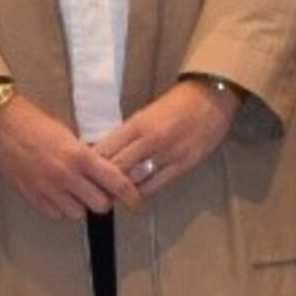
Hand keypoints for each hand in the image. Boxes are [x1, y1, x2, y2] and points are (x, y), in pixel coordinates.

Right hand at [0, 95, 145, 221]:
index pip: (115, 182)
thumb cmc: (36, 124)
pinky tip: (59, 193)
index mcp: (78, 156)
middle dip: (104, 200)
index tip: (136, 201)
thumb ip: (87, 157)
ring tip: (76, 191)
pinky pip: (57, 214)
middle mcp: (65, 176)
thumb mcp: (69, 135)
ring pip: (78, 213)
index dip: (130, 195)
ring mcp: (48, 189)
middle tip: (100, 191)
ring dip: (81, 205)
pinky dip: (62, 208)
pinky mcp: (33, 197)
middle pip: (100, 205)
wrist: (3, 124)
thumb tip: (104, 174)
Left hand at [92, 80, 240, 200]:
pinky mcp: (184, 165)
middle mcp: (150, 139)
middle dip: (104, 182)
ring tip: (113, 197)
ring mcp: (167, 154)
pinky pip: (157, 185)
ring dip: (122, 191)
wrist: (211, 98)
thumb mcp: (146, 114)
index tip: (85, 175)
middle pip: (117, 167)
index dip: (92, 166)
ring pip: (136, 180)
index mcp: (137, 124)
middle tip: (95, 192)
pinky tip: (137, 195)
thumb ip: (128, 134)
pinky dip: (143, 192)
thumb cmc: (177, 103)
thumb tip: (107, 152)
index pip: (106, 149)